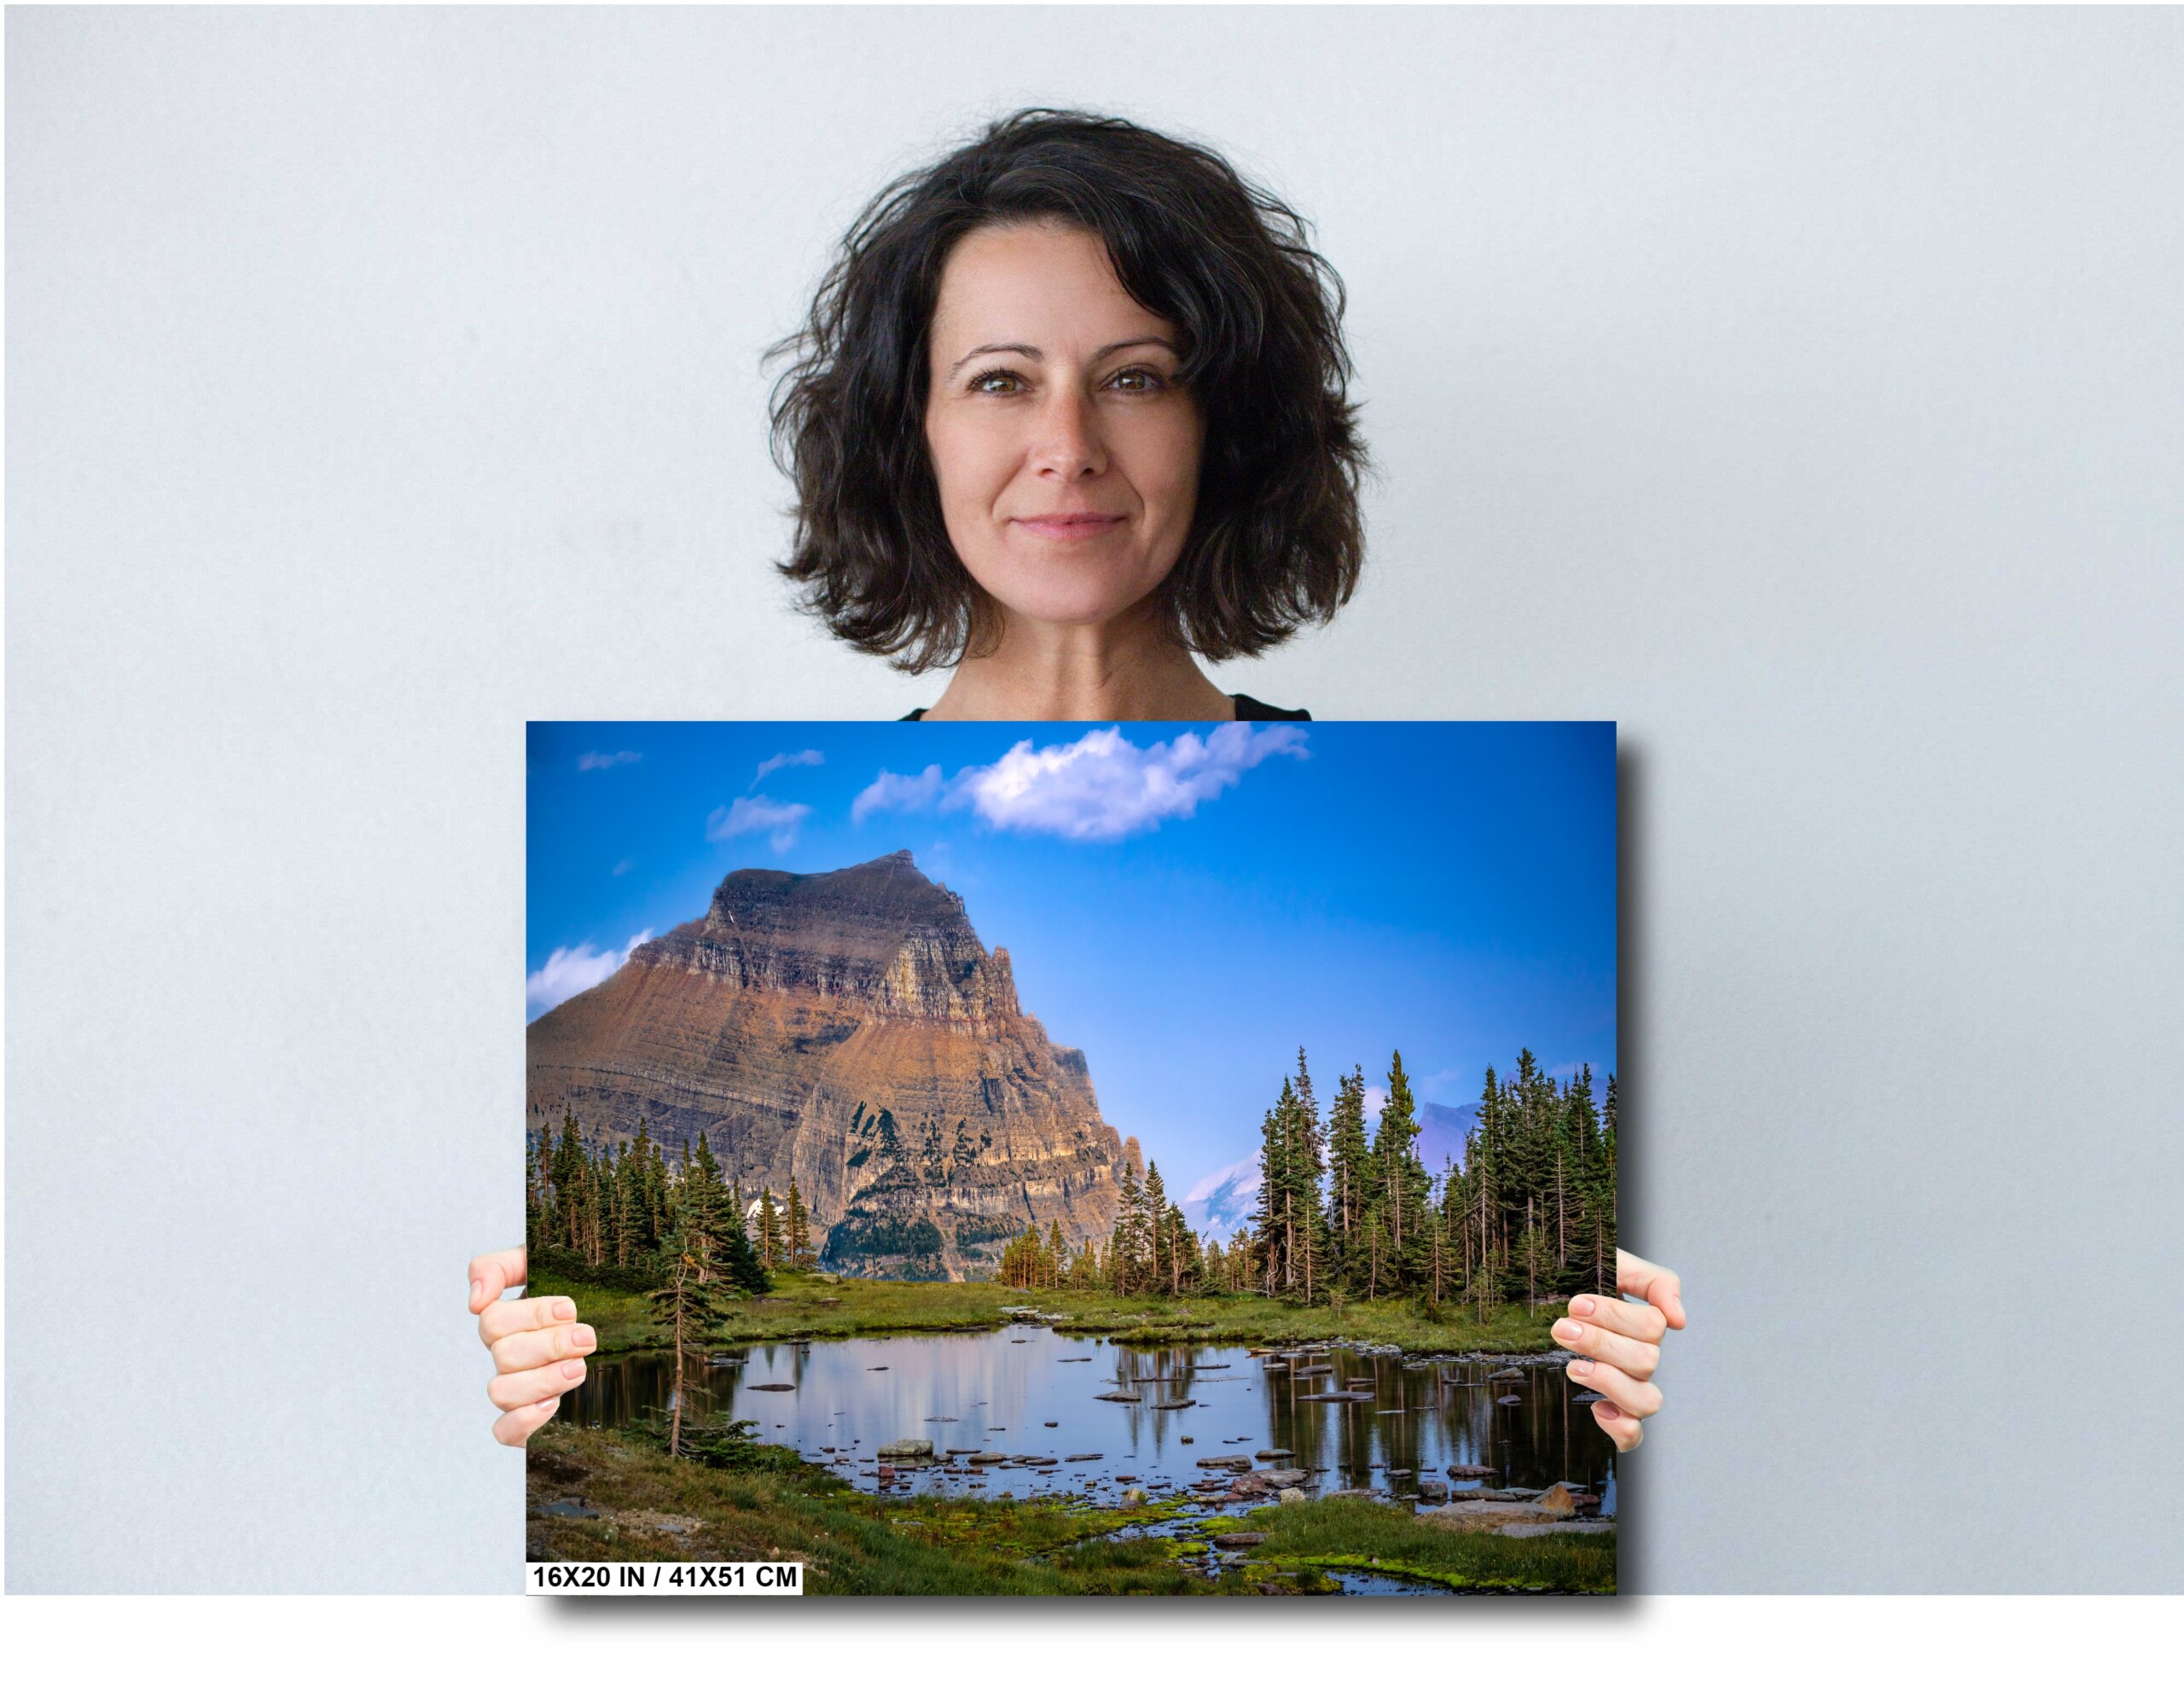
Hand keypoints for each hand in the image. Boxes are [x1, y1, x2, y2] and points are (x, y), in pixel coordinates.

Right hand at [468, 1247, 595, 1446]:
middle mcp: (506, 1356)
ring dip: (543, 1380)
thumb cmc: (573, 1288)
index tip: (569, 1309)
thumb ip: (499, 1267)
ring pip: (501, 1392)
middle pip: (504, 1355)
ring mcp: (516, 1388)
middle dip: (549, 1346)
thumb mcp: (540, 1262)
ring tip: (579, 1367)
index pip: (493, 1320)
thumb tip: (475, 1301)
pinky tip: (553, 1405)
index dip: (531, 1316)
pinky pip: (504, 1432)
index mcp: (506, 1321)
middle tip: (586, 1338)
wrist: (617, 1321)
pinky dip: (523, 1421)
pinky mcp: (528, 1420)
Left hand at [1554, 1248, 1684, 1452]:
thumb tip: (1679, 1320)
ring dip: (1609, 1382)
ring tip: (1573, 1367)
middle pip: (1646, 1361)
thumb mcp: (1612, 1265)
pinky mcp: (1610, 1416)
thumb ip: (1653, 1281)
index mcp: (1642, 1327)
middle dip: (1600, 1343)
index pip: (1652, 1327)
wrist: (1536, 1301)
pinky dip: (1620, 1427)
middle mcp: (1640, 1361)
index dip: (1615, 1316)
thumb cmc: (1574, 1282)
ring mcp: (1627, 1390)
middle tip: (1562, 1328)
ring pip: (1646, 1401)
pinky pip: (1632, 1436)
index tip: (1575, 1304)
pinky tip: (1595, 1408)